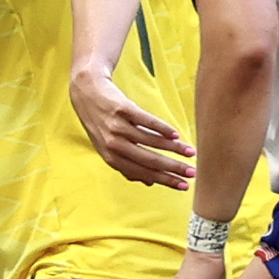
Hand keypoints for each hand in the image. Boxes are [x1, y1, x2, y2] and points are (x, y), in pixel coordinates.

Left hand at [71, 67, 193, 187]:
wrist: (86, 92)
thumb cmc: (101, 123)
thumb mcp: (108, 147)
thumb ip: (126, 165)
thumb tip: (150, 183)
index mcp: (110, 158)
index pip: (142, 173)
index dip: (164, 180)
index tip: (183, 185)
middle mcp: (113, 144)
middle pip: (148, 160)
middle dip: (173, 168)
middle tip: (192, 173)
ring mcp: (117, 126)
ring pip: (151, 141)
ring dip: (173, 148)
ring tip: (190, 152)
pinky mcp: (122, 109)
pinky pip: (146, 121)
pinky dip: (162, 128)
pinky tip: (175, 134)